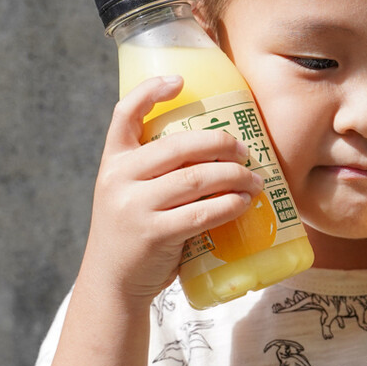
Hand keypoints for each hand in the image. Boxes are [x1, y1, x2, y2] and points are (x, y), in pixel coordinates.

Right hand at [78, 75, 262, 304]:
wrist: (112, 284)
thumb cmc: (134, 231)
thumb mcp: (130, 192)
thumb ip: (157, 170)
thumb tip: (218, 148)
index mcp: (113, 161)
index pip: (124, 114)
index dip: (150, 91)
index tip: (180, 81)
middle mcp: (119, 178)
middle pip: (178, 145)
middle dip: (220, 143)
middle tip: (246, 149)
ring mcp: (133, 206)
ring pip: (195, 178)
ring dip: (234, 176)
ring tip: (254, 180)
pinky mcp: (152, 234)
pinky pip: (200, 213)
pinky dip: (228, 205)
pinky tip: (244, 203)